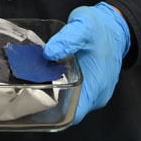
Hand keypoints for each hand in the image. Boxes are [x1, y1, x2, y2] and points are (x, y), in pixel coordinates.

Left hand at [43, 2, 129, 125]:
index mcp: (96, 87)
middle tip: (25, 88)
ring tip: (32, 81)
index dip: (52, 112)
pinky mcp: (90, 86)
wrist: (114, 26)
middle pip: (68, 111)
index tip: (32, 100)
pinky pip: (72, 93)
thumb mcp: (84, 27)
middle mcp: (96, 95)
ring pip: (69, 103)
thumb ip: (67, 40)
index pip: (72, 115)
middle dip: (47, 103)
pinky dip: (59, 87)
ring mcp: (94, 92)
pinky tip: (46, 76)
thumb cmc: (100, 27)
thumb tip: (49, 53)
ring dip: (52, 94)